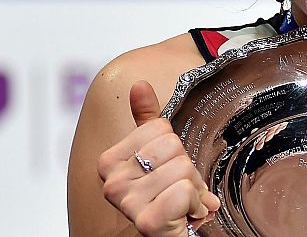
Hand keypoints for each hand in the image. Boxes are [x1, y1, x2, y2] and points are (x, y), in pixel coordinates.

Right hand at [98, 81, 221, 236]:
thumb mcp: (157, 157)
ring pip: (183, 169)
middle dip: (188, 169)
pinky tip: (187, 216)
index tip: (168, 171)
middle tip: (181, 189)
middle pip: (173, 146)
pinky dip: (196, 205)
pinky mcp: (147, 221)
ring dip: (195, 190)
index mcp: (109, 161)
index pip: (160, 128)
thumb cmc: (166, 199)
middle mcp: (111, 182)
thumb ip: (145, 122)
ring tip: (184, 204)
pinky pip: (185, 192)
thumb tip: (139, 85)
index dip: (175, 149)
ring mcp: (126, 202)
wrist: (169, 236)